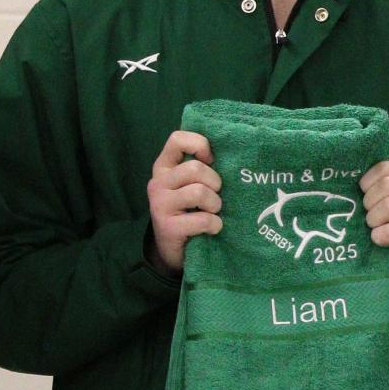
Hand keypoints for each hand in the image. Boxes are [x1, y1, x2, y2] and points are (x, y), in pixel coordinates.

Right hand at [146, 130, 221, 275]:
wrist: (173, 250)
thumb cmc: (190, 211)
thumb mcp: (189, 185)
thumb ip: (200, 168)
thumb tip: (230, 151)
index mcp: (164, 167)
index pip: (177, 139)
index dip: (200, 144)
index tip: (211, 160)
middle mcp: (157, 182)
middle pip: (195, 169)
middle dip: (215, 184)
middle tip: (216, 196)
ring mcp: (159, 204)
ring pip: (199, 192)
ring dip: (215, 205)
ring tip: (213, 212)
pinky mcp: (167, 227)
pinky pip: (203, 219)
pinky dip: (214, 225)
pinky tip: (212, 229)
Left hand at [361, 160, 388, 276]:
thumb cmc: (384, 222)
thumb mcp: (379, 198)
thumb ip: (372, 184)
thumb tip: (346, 171)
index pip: (386, 168)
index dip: (367, 181)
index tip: (363, 194)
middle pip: (387, 185)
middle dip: (369, 201)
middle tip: (368, 214)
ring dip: (373, 219)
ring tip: (374, 227)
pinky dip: (378, 236)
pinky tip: (379, 239)